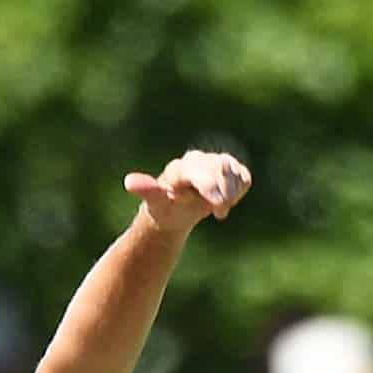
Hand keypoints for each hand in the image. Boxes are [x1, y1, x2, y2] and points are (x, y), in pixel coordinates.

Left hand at [124, 150, 251, 234]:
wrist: (174, 209)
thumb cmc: (164, 207)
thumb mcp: (155, 202)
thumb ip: (147, 190)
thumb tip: (128, 182)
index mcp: (180, 169)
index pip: (198, 171)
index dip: (209, 185)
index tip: (216, 204)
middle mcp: (199, 161)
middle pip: (220, 169)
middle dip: (223, 191)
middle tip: (219, 212)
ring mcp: (215, 163)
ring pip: (234, 172)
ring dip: (231, 193)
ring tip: (217, 209)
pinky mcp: (230, 169)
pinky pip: (244, 177)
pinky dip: (239, 190)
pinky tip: (225, 200)